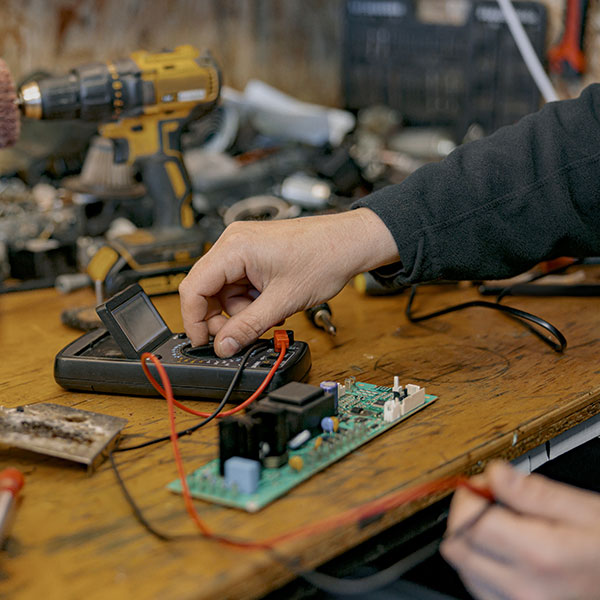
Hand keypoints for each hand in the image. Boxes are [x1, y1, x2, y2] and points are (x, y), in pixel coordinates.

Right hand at [179, 208, 397, 356]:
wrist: (350, 243)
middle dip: (221, 317)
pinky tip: (270, 303)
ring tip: (268, 314)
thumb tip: (225, 346)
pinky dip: (250, 299)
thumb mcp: (283, 302)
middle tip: (239, 335)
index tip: (203, 342)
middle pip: (206, 288)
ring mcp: (243, 245)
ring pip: (224, 289)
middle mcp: (233, 242)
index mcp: (234, 247)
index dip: (194, 320)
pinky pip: (239, 283)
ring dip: (240, 310)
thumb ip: (248, 326)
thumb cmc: (324, 257)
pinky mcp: (254, 252)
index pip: (194, 287)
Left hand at [440, 461, 599, 599]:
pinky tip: (510, 554)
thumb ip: (534, 493)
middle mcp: (526, 590)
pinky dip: (485, 568)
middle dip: (465, 517)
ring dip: (473, 544)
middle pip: (456, 548)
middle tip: (489, 502)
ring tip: (505, 528)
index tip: (481, 484)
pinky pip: (483, 591)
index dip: (468, 495)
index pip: (468, 522)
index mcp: (540, 556)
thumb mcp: (587, 512)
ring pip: (465, 570)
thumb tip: (494, 474)